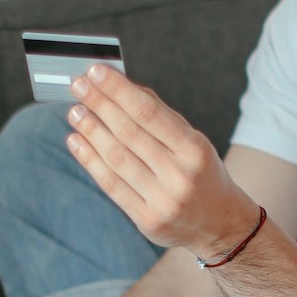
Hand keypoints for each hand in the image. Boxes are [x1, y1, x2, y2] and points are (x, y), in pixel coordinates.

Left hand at [66, 65, 257, 258]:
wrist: (220, 224)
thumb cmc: (204, 176)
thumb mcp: (195, 141)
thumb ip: (162, 117)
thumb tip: (125, 88)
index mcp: (195, 150)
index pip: (149, 113)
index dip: (119, 90)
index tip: (97, 72)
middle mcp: (180, 175)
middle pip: (130, 133)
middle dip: (100, 104)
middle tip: (78, 85)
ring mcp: (162, 200)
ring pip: (117, 158)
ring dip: (91, 130)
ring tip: (75, 111)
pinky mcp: (146, 219)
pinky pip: (111, 185)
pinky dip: (90, 160)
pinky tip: (77, 142)